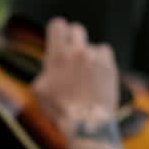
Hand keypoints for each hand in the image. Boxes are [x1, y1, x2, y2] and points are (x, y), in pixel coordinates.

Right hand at [30, 18, 119, 137]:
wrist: (86, 124)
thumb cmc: (60, 110)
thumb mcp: (39, 90)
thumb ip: (43, 71)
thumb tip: (48, 64)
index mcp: (58, 54)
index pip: (58, 24)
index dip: (57, 31)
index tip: (58, 39)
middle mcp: (78, 52)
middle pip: (77, 29)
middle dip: (73, 39)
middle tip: (71, 55)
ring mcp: (96, 58)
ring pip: (92, 45)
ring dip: (88, 54)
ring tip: (85, 73)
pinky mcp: (110, 66)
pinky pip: (105, 53)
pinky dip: (101, 60)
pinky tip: (96, 74)